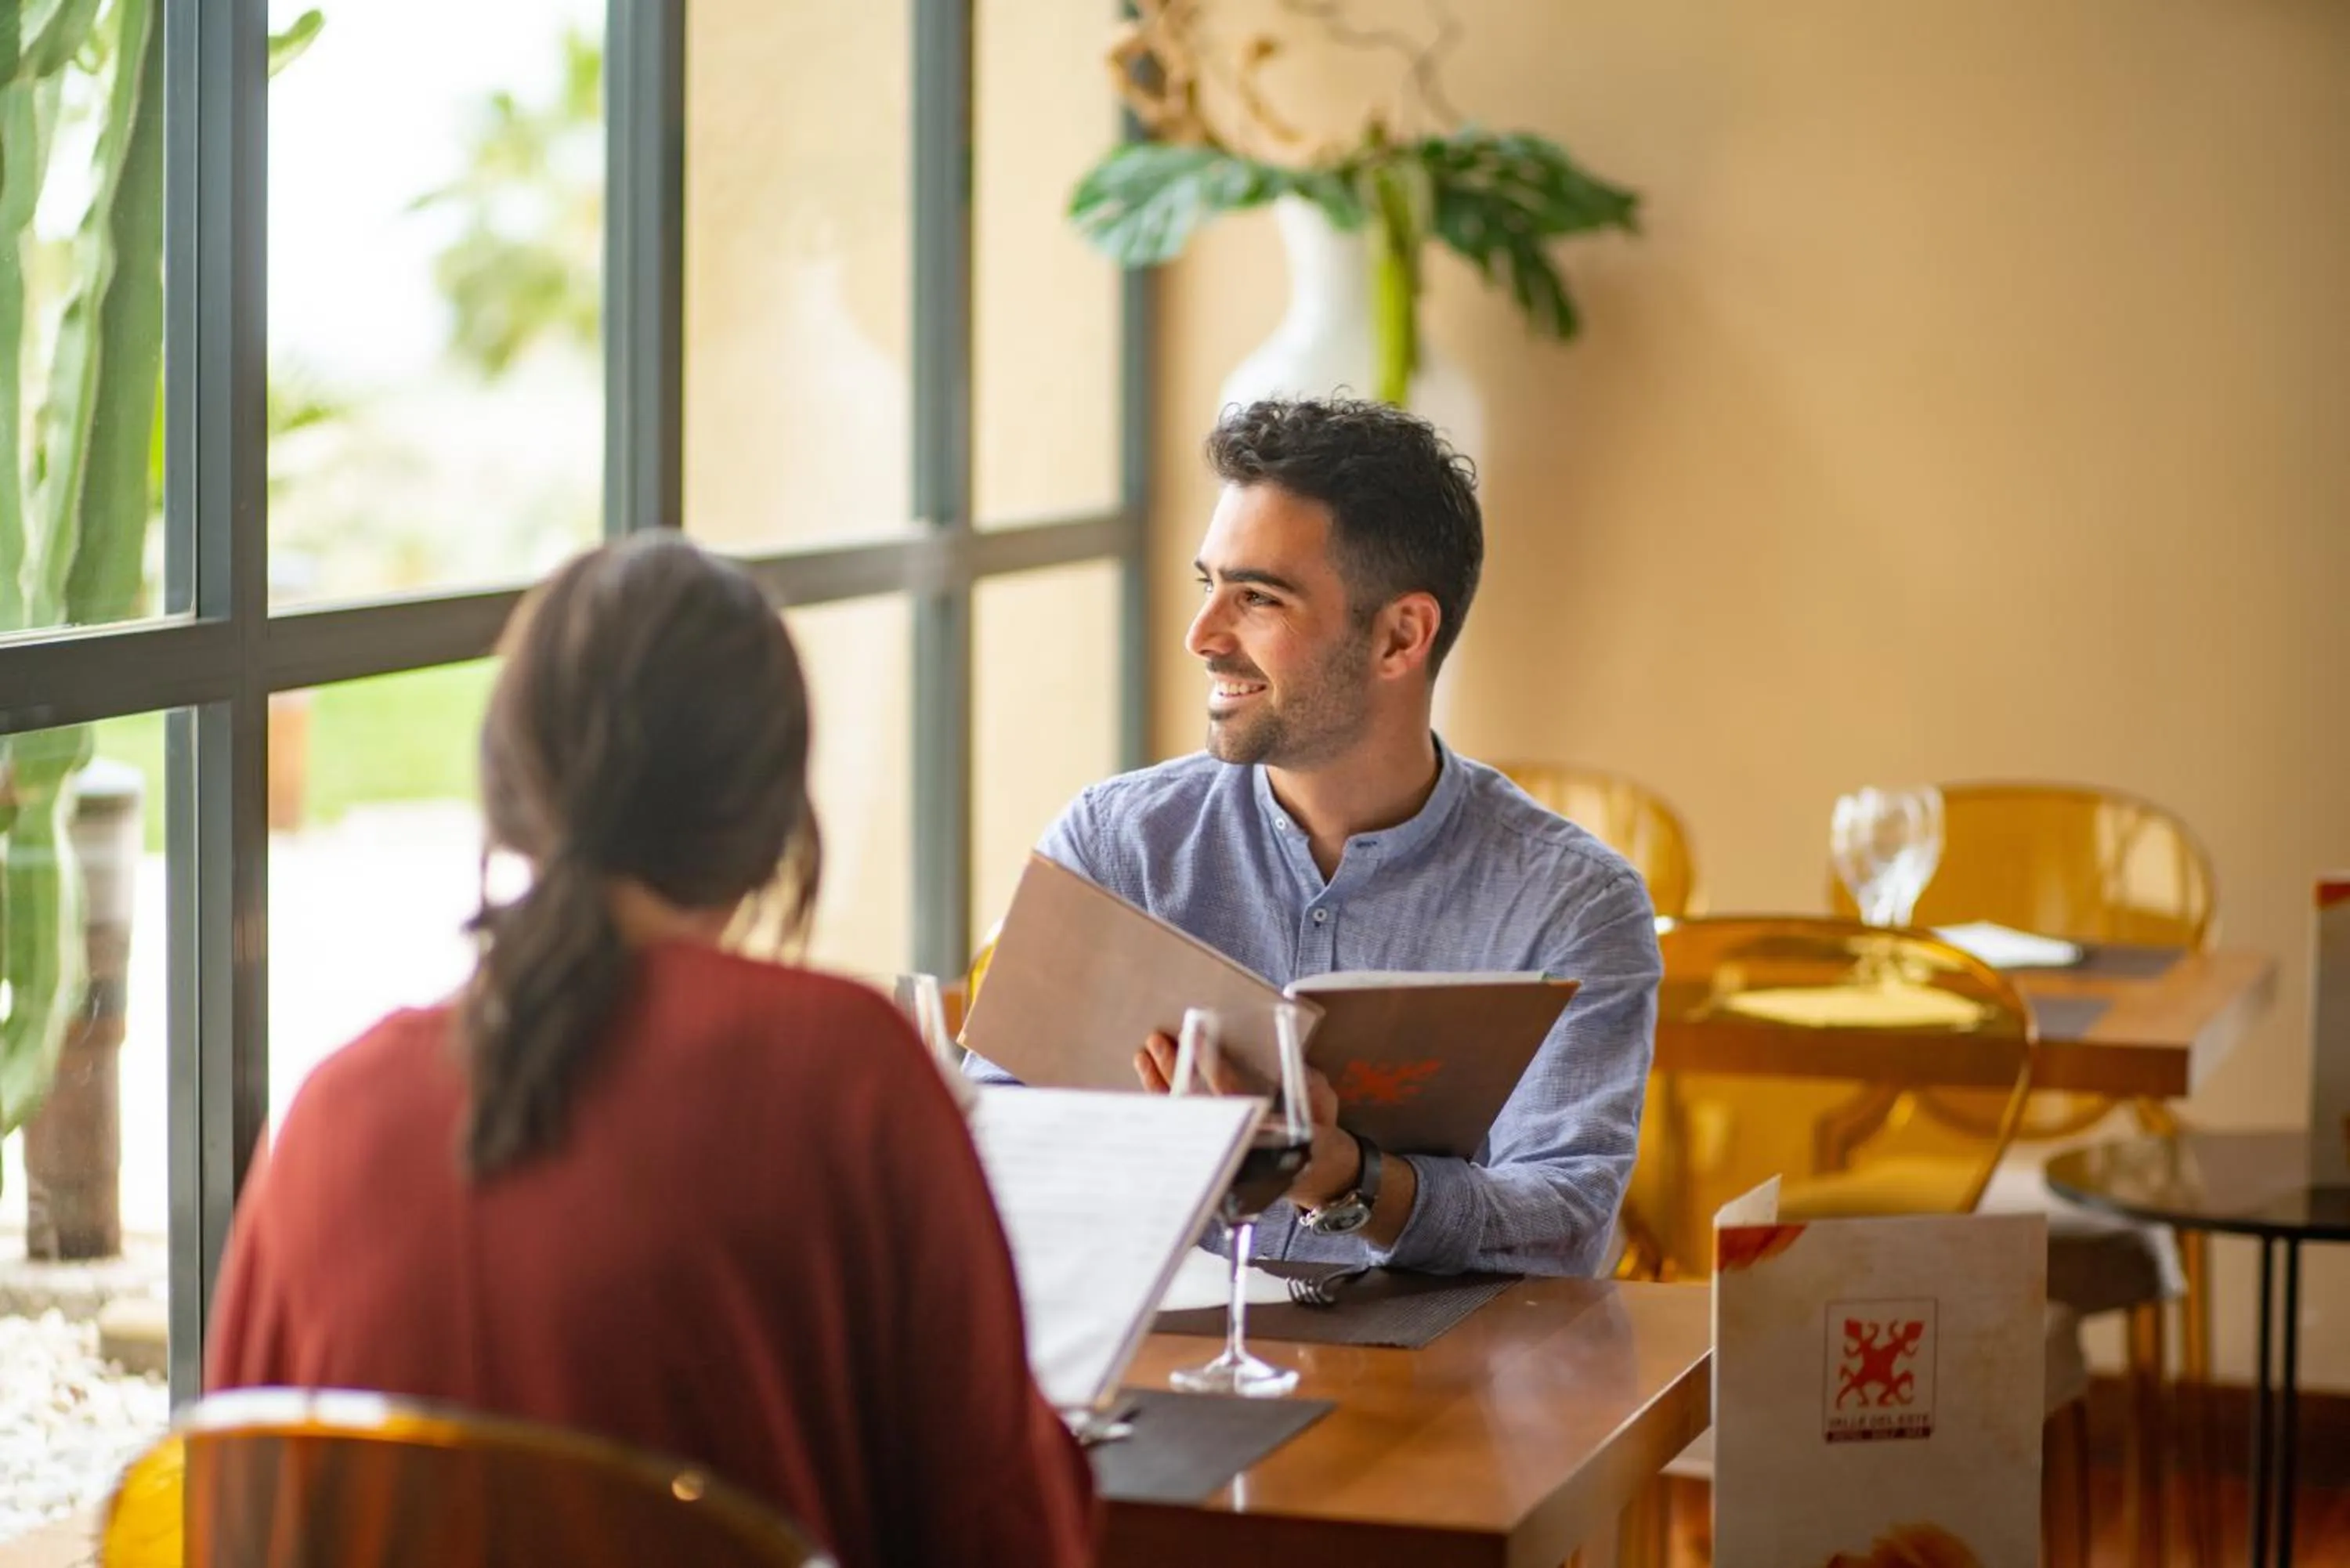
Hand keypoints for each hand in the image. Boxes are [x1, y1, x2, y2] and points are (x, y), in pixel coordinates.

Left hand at [1134, 1034, 1359, 1209]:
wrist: (1315, 1173)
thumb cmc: (1318, 1131)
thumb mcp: (1322, 1105)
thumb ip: (1307, 1083)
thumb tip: (1286, 1061)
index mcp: (1268, 1131)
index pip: (1231, 1092)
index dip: (1209, 1062)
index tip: (1192, 1036)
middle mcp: (1238, 1145)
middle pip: (1195, 1104)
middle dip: (1174, 1071)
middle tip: (1158, 1041)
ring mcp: (1222, 1151)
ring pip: (1182, 1118)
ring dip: (1160, 1085)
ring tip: (1145, 1055)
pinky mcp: (1210, 1151)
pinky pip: (1179, 1127)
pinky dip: (1163, 1101)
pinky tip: (1150, 1077)